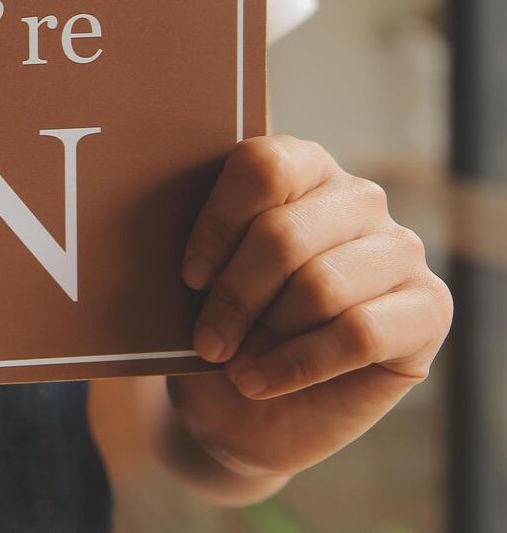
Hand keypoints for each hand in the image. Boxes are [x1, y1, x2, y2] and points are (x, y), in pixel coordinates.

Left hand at [168, 135, 451, 479]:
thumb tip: (149, 225)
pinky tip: (261, 381)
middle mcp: (356, 197)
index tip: (189, 279)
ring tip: (237, 363)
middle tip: (207, 341)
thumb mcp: (194, 284)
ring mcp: (399, 249)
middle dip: (235, 297)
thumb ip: (194, 246)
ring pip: (321, 285)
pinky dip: (298, 364)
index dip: (218, 225)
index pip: (262, 167)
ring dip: (267, 334)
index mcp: (298, 167)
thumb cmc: (219, 328)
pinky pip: (359, 332)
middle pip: (283, 233)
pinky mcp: (429, 307)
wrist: (244, 410)